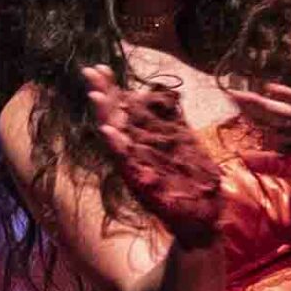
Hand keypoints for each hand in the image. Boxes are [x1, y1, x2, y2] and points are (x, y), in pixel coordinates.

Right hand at [84, 65, 223, 243]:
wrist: (201, 223)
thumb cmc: (192, 185)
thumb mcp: (182, 146)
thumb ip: (170, 124)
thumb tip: (159, 98)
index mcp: (144, 143)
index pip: (124, 111)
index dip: (111, 90)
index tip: (101, 67)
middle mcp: (136, 155)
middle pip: (114, 120)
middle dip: (103, 96)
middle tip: (90, 72)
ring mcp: (137, 170)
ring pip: (116, 140)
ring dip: (105, 117)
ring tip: (95, 96)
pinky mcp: (143, 186)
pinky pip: (127, 164)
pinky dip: (118, 147)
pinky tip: (109, 131)